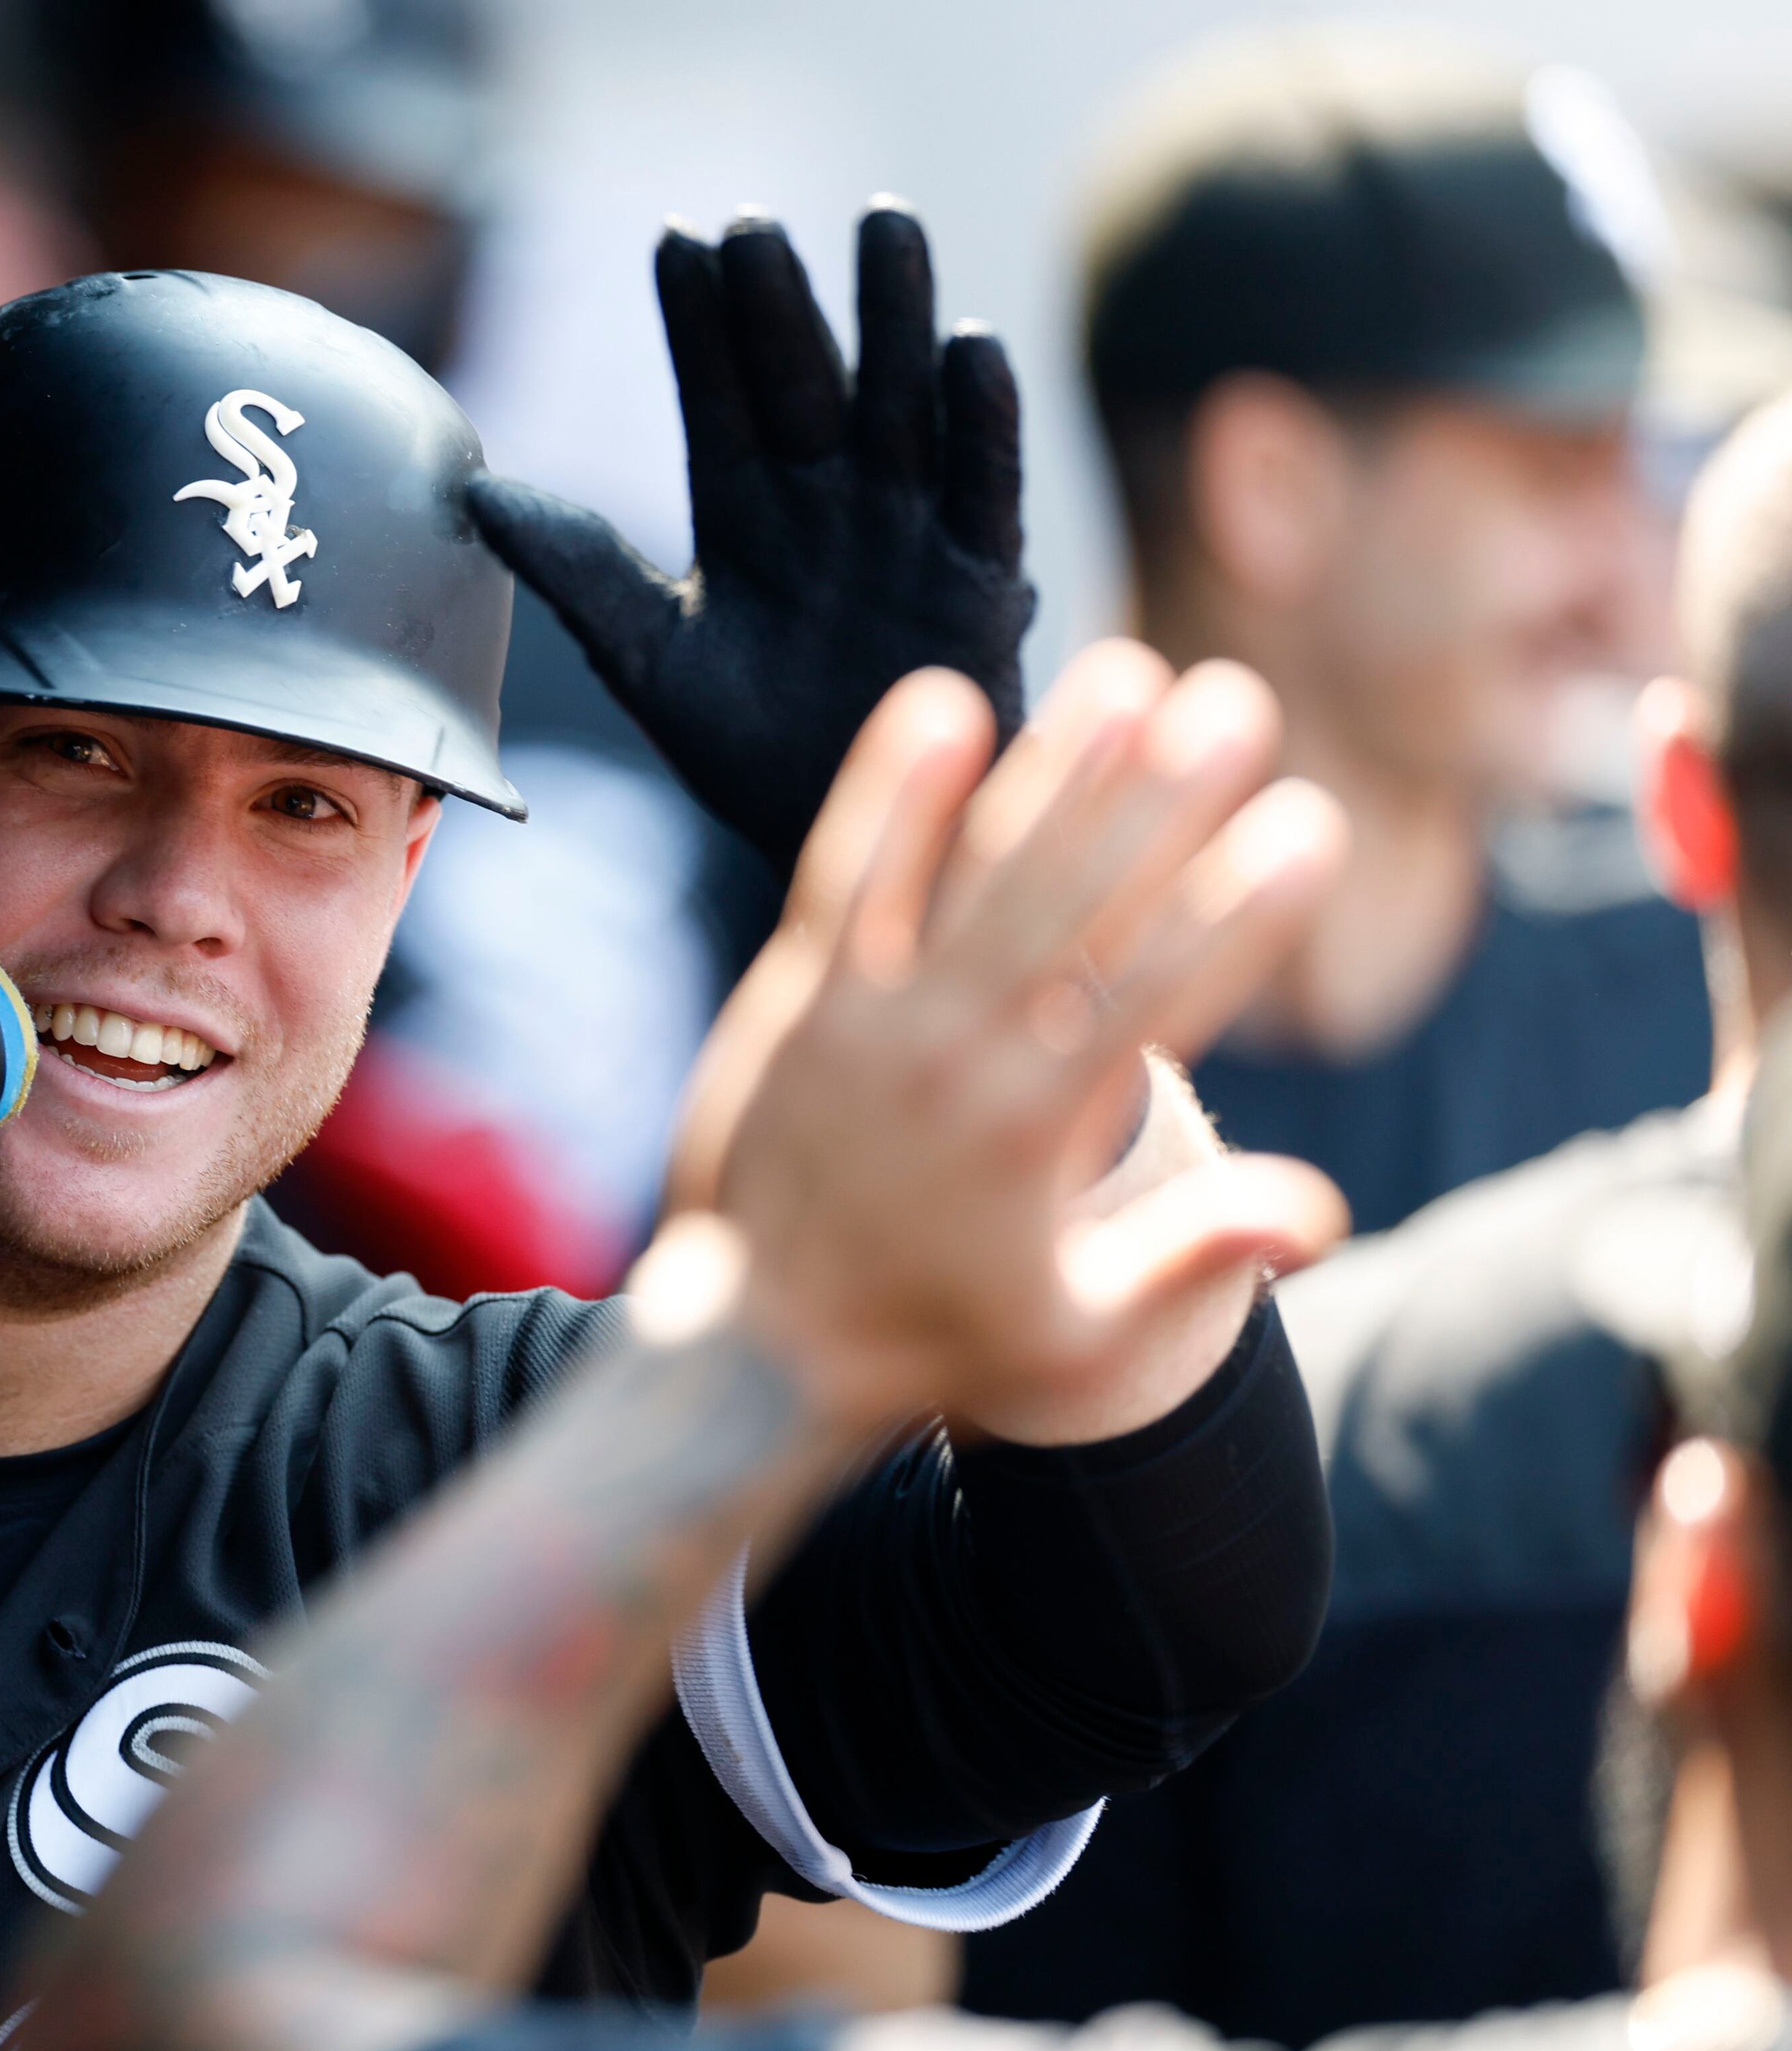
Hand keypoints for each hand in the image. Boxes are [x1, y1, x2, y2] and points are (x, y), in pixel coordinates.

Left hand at [469, 202, 1031, 869]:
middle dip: (782, 304)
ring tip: (883, 224)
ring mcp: (906, 526)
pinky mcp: (980, 573)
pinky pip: (984, 482)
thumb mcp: (645, 657)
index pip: (717, 396)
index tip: (673, 240)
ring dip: (894, 316)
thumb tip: (473, 491)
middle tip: (757, 220)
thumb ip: (576, 570)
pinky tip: (968, 344)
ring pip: (901, 400)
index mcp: (744, 511)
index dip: (697, 324)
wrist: (841, 828)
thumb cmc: (743, 747)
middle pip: (805, 380)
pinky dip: (980, 419)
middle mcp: (826, 499)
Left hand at [645, 643, 1351, 1435]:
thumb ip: (1194, 1257)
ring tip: (1127, 676)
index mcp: (1037, 1137)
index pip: (1158, 997)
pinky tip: (942, 701)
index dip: (1236, 909)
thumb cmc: (931, 1342)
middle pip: (1075, 907)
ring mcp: (870, 1021)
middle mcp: (957, 1063)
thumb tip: (1324, 1210)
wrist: (749, 1351)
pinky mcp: (797, 997)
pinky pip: (845, 875)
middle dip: (1160, 801)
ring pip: (974, 873)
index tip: (1309, 824)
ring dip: (1052, 770)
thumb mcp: (1077, 1336)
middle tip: (1237, 702)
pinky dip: (890, 793)